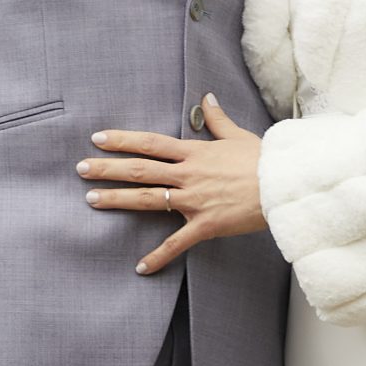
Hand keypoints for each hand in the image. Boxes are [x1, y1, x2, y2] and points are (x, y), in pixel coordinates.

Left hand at [79, 95, 266, 278]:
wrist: (284, 184)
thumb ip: (217, 119)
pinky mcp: (206, 225)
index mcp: (194, 153)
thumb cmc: (264, 160)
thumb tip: (207, 98)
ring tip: (92, 199)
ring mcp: (195, 200)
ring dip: (118, 199)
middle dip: (108, 169)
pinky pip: (177, 243)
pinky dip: (159, 256)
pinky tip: (140, 267)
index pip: (150, 144)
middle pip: (140, 170)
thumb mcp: (238, 135)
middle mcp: (188, 175)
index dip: (122, 140)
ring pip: (149, 199)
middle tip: (81, 169)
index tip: (98, 139)